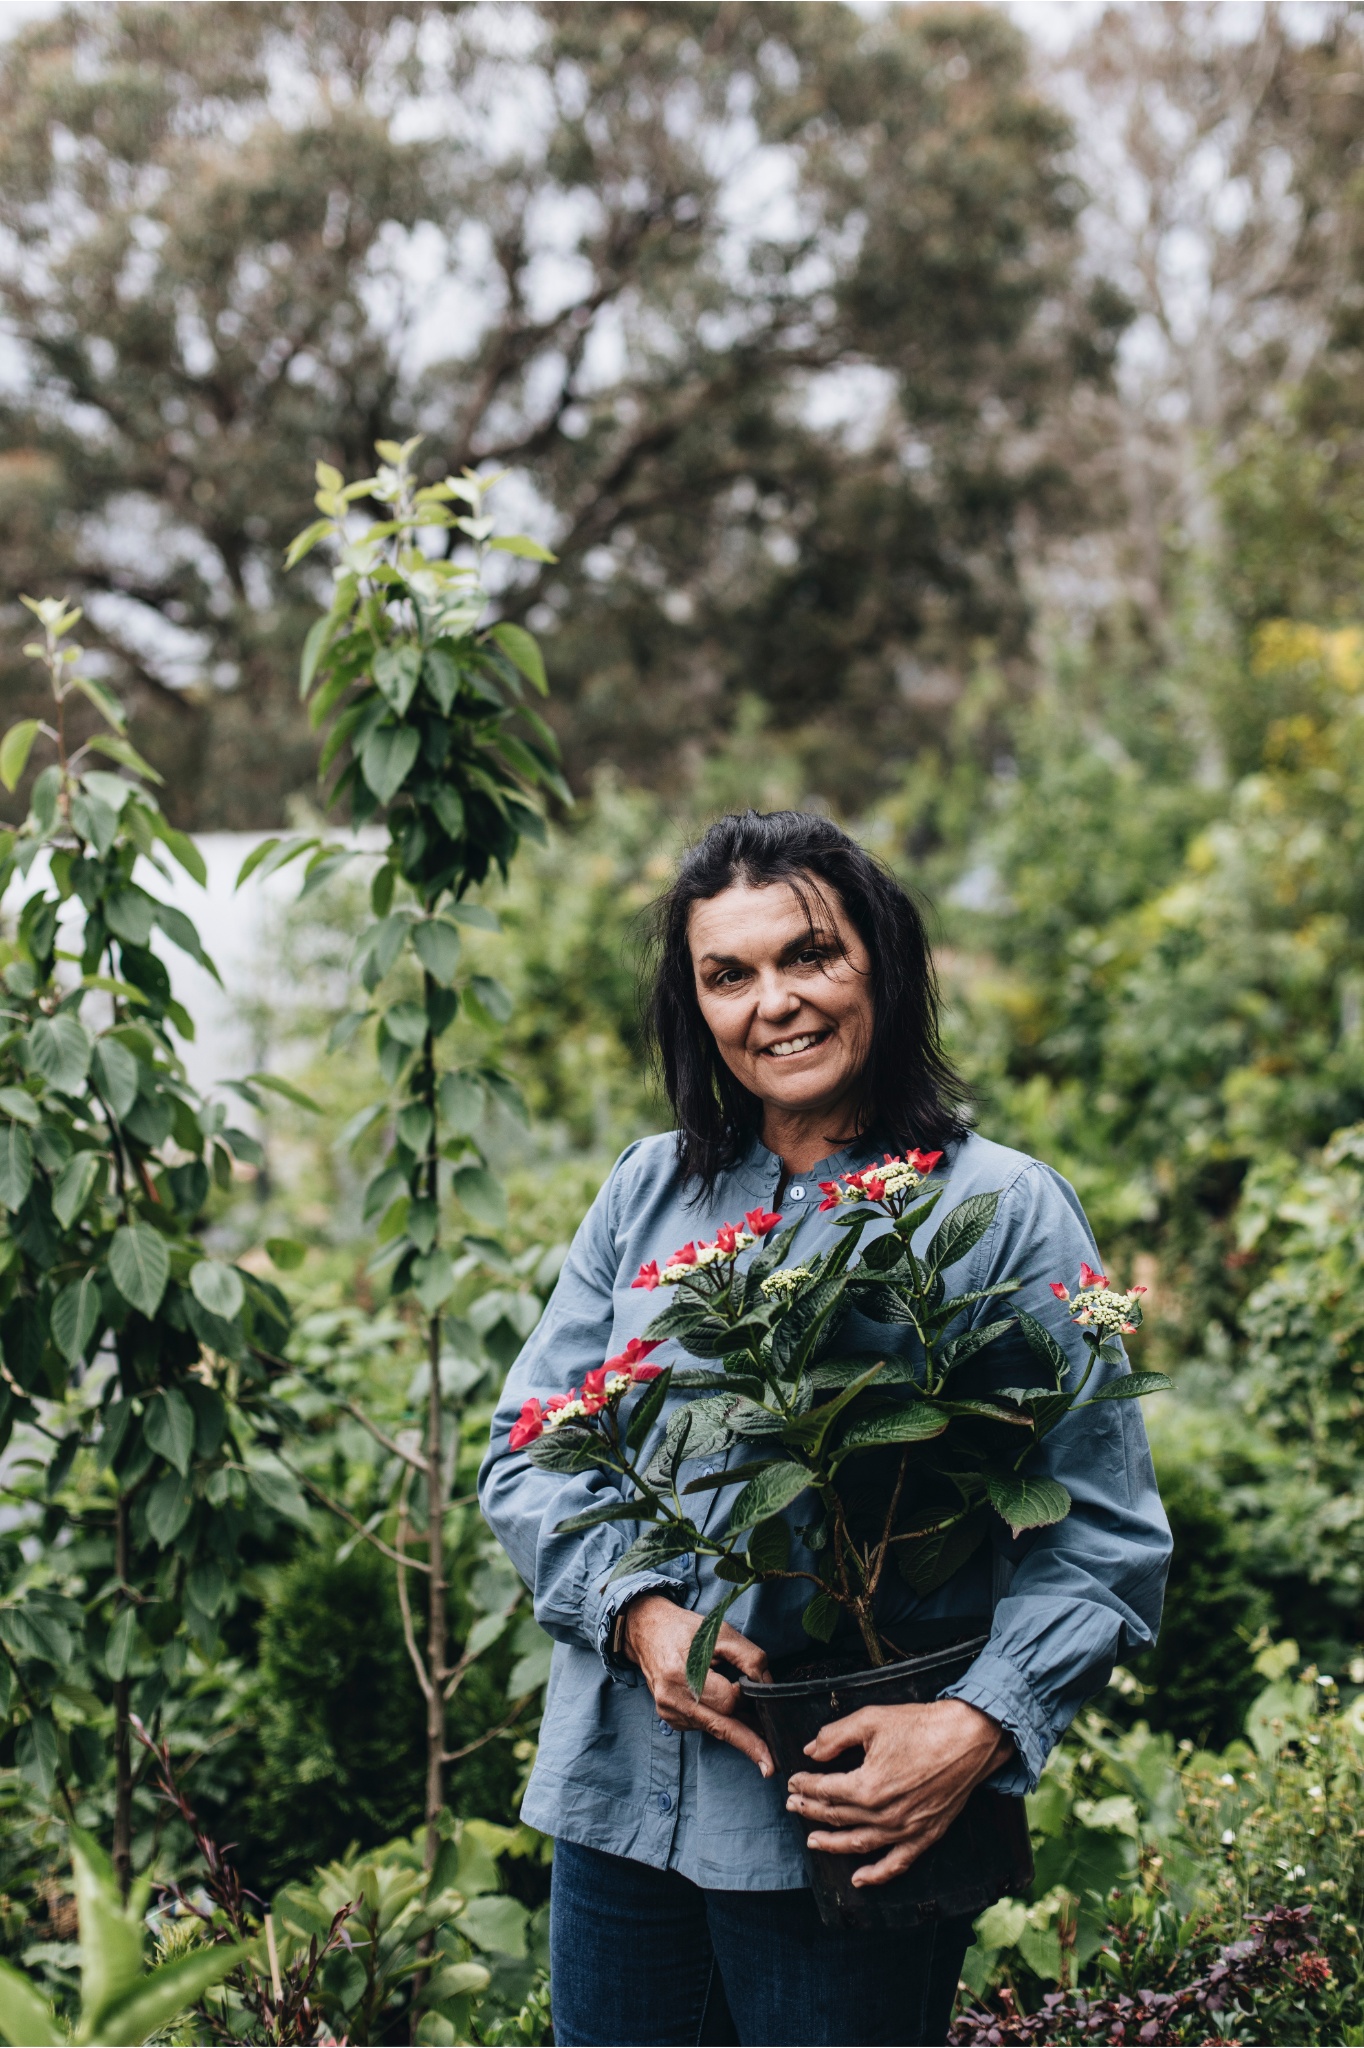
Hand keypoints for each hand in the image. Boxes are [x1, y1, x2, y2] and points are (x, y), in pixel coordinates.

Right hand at [621, 1594, 774, 1777]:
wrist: (648, 1632)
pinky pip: (704, 1726)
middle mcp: (672, 1699)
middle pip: (721, 1728)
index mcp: (682, 1674)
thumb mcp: (720, 1632)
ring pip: (714, 1729)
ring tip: (756, 1725)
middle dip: (749, 1743)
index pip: (726, 1701)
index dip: (745, 1696)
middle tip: (770, 1764)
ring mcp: (670, 1713)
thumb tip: (767, 1685)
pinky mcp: (671, 1719)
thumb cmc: (685, 1630)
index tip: (753, 1687)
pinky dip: (720, 1721)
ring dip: (736, 1728)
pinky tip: (727, 1711)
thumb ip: (748, 1657)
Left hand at [785, 1698, 1011, 1886]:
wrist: (968, 1738)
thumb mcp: (871, 1719)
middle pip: (837, 1817)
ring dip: (832, 1844)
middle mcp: (883, 1814)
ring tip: (813, 1841)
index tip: (793, 1782)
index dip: (804, 1786)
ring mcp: (904, 1830)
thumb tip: (811, 1751)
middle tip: (794, 1805)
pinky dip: (876, 1875)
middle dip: (811, 1811)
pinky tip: (859, 1879)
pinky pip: (896, 1864)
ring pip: (858, 1845)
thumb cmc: (921, 1725)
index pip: (824, 1791)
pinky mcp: (925, 1836)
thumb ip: (835, 1736)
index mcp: (866, 1786)